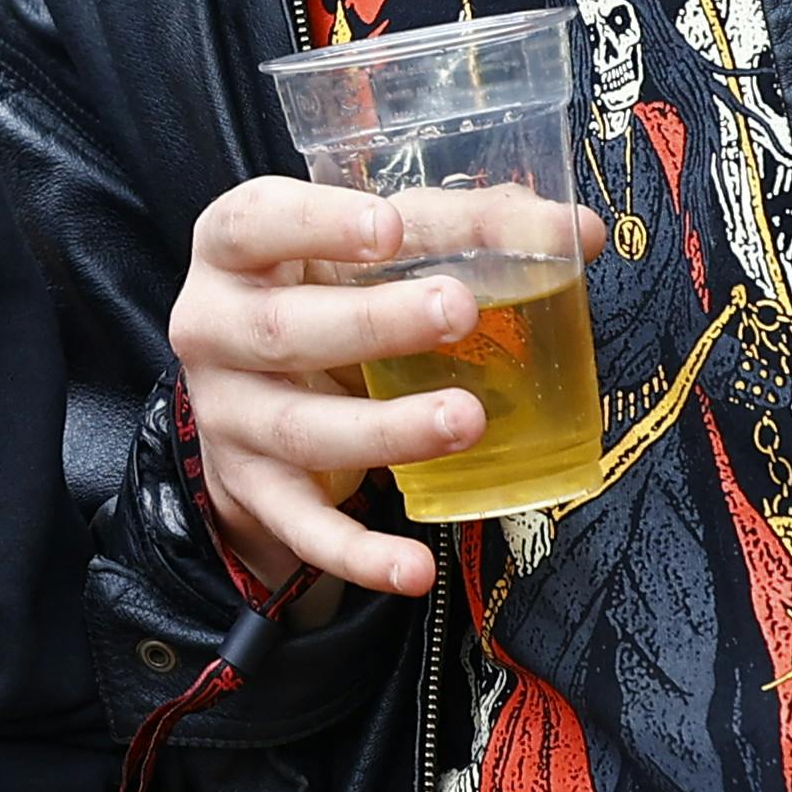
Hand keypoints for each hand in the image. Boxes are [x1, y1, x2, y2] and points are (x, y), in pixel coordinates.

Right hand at [170, 175, 599, 602]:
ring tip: (466, 418)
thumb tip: (575, 231)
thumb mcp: (365, 248)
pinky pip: (305, 528)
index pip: (256, 223)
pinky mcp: (256, 490)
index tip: (392, 228)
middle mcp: (216, 330)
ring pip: (301, 429)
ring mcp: (233, 416)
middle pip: (283, 329)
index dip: (319, 224)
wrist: (248, 394)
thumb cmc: (320, 292)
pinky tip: (416, 567)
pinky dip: (360, 553)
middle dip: (374, 322)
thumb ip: (459, 230)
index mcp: (234, 250)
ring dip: (388, 429)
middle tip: (460, 309)